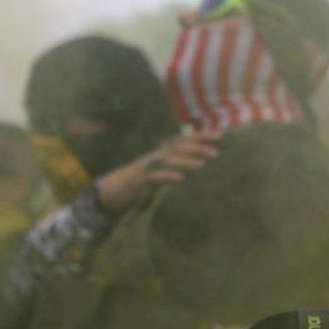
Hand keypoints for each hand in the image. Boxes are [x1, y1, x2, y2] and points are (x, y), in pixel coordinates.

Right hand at [95, 131, 218, 212]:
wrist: (109, 193)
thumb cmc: (137, 184)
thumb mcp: (158, 173)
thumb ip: (174, 167)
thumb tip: (195, 165)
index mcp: (160, 154)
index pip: (182, 140)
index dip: (199, 136)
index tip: (218, 135)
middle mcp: (153, 156)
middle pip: (177, 147)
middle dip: (197, 147)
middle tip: (216, 152)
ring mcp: (145, 167)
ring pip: (167, 159)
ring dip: (186, 160)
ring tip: (202, 164)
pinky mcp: (137, 180)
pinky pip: (154, 176)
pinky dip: (167, 176)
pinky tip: (180, 179)